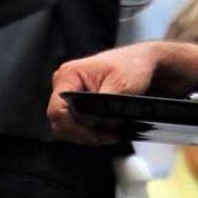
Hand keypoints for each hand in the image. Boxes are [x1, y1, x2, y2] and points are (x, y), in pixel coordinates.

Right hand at [48, 43, 162, 144]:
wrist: (140, 61)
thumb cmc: (131, 65)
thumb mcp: (121, 83)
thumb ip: (104, 105)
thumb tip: (96, 123)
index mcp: (68, 75)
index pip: (58, 111)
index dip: (76, 128)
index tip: (98, 134)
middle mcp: (64, 85)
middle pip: (60, 123)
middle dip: (84, 134)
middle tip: (108, 136)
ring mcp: (69, 94)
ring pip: (67, 128)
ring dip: (88, 135)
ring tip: (110, 134)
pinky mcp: (76, 103)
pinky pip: (76, 125)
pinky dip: (90, 132)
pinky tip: (106, 131)